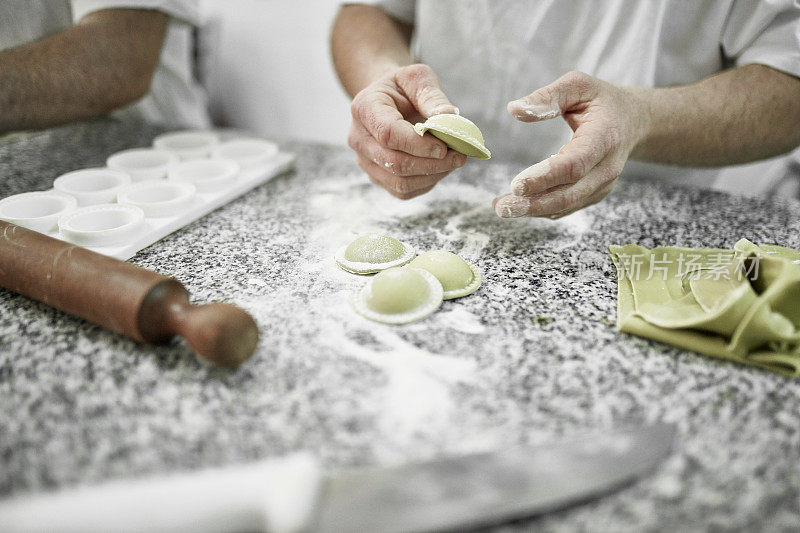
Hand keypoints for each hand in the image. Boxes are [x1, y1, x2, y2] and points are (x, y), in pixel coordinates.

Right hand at [348, 64, 467, 198]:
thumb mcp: (417, 77)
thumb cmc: (403, 87)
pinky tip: (440, 168)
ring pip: (399, 182)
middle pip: (394, 163)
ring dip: (432, 176)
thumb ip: (431, 95)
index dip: (418, 144)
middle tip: (459, 156)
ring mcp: (365, 160)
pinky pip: (402, 190)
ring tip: (453, 161)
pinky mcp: (377, 176)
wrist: (388, 100)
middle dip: (431, 163)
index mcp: (364, 108)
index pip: (388, 134)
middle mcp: (358, 137)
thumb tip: (449, 117)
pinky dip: (426, 183)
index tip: (444, 146)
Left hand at [494, 71, 648, 218]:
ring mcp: (602, 184)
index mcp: (604, 138)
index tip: (516, 185)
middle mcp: (606, 167)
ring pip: (567, 205)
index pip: (574, 164)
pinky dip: (542, 210)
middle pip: (569, 194)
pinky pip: (567, 207)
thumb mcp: (579, 85)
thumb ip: (548, 96)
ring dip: (533, 210)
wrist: (634, 121)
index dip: (545, 177)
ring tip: (502, 208)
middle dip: (534, 204)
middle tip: (502, 207)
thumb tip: (515, 109)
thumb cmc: (602, 101)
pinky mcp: (594, 193)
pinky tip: (519, 206)